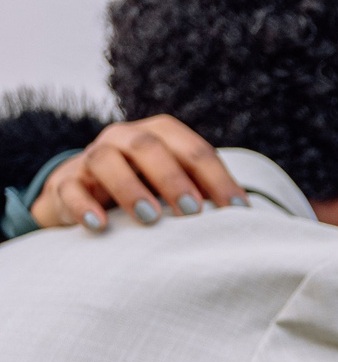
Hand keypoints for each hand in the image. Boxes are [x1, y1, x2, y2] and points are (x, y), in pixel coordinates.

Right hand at [34, 115, 244, 231]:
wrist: (84, 191)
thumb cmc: (146, 189)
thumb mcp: (175, 185)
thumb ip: (204, 192)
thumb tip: (246, 218)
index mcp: (160, 135)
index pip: (194, 150)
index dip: (218, 179)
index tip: (237, 211)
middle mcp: (124, 138)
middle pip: (148, 147)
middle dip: (174, 179)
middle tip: (193, 212)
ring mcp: (91, 157)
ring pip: (106, 160)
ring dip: (130, 189)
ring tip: (151, 219)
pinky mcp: (66, 181)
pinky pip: (71, 189)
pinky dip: (84, 206)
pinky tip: (100, 226)